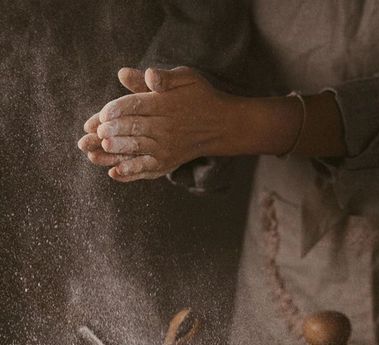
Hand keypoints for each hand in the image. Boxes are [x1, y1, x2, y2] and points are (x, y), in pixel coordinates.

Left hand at [79, 66, 229, 181]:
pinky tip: (113, 173)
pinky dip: (129, 172)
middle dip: (110, 131)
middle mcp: (166, 127)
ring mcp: (166, 147)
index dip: (115, 110)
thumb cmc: (199, 97)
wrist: (221, 125)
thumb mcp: (185, 78)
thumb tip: (139, 73)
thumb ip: (162, 77)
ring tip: (96, 150)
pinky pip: (146, 168)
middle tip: (93, 134)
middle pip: (132, 128)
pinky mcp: (167, 162)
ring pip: (136, 148)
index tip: (102, 115)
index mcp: (165, 104)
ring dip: (115, 150)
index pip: (135, 106)